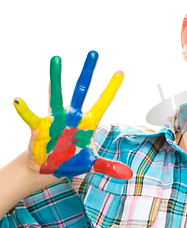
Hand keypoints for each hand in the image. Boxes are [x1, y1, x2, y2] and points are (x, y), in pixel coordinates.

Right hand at [13, 51, 132, 178]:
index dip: (111, 88)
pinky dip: (24, 110)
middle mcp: (73, 116)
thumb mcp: (91, 164)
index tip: (121, 72)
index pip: (103, 102)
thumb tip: (127, 175)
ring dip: (56, 78)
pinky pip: (31, 117)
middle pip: (82, 90)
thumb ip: (108, 166)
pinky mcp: (40, 127)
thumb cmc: (71, 161)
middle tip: (94, 52)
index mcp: (88, 123)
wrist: (48, 168)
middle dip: (88, 72)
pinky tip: (18, 100)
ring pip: (57, 94)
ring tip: (57, 59)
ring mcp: (56, 119)